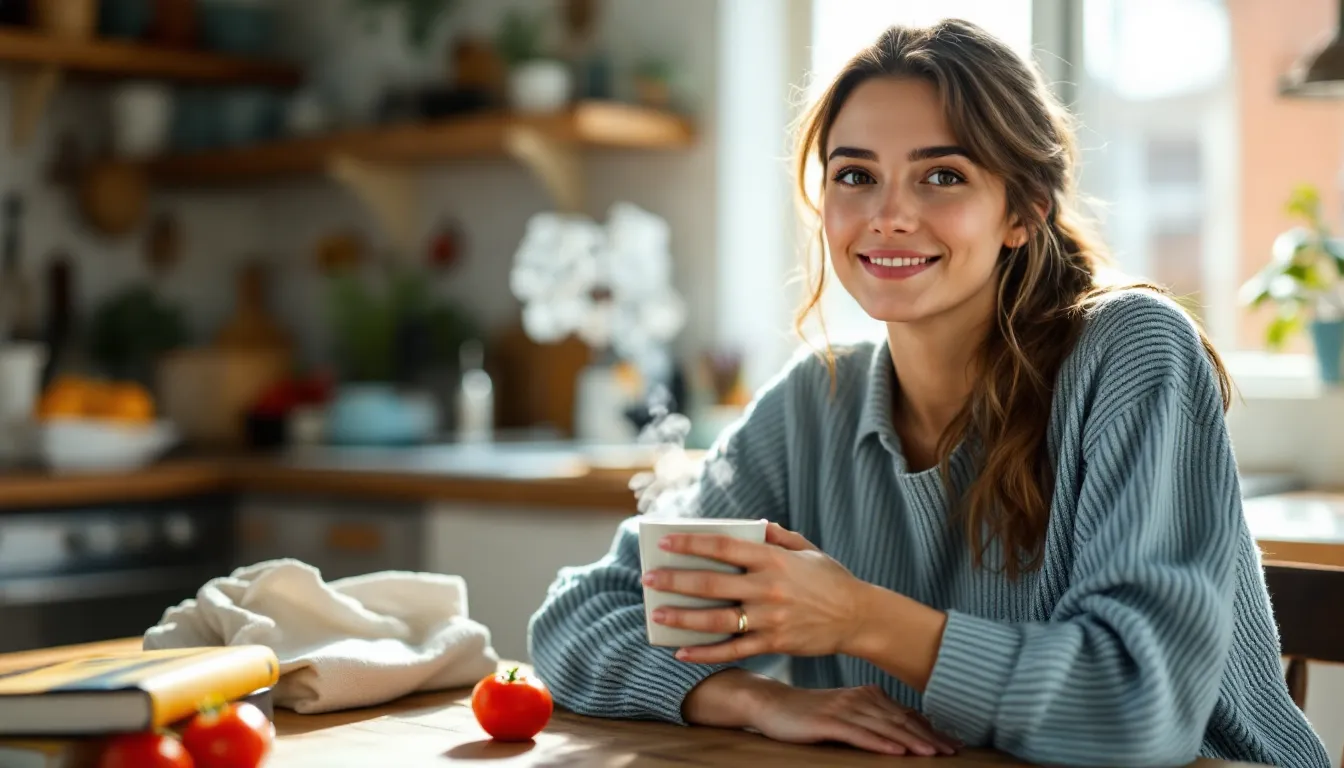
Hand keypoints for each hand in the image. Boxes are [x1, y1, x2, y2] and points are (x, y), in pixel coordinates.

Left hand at [641, 522, 866, 662]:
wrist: (859, 617)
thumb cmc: (830, 579)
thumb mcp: (807, 549)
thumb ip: (777, 536)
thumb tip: (752, 525)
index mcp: (773, 559)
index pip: (723, 546)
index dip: (691, 543)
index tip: (664, 542)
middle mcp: (768, 588)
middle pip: (711, 583)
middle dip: (675, 580)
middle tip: (648, 579)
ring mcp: (770, 618)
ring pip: (716, 619)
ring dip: (682, 617)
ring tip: (657, 614)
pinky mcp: (774, 644)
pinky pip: (733, 650)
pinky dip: (705, 653)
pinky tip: (682, 653)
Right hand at [682, 669, 957, 756]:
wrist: (769, 703)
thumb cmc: (808, 714)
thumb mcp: (845, 714)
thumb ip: (873, 720)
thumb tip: (905, 732)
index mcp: (867, 695)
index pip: (906, 715)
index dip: (932, 730)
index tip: (955, 744)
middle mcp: (859, 698)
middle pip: (901, 720)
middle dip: (929, 737)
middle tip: (953, 752)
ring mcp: (842, 708)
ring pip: (883, 727)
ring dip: (910, 741)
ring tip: (932, 754)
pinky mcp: (826, 721)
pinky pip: (856, 733)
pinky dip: (878, 742)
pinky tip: (894, 751)